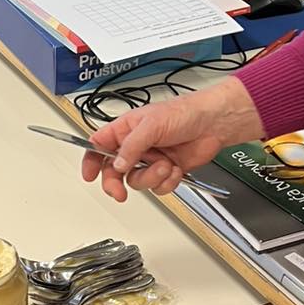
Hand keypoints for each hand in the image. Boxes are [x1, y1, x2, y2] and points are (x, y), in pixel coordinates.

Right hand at [82, 77, 262, 201]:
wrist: (213, 124)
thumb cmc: (184, 113)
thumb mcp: (152, 124)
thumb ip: (131, 146)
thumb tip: (117, 164)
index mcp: (126, 130)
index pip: (99, 146)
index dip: (91, 161)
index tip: (89, 175)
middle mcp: (136, 146)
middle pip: (114, 171)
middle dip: (116, 182)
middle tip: (119, 191)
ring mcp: (151, 160)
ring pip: (138, 181)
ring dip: (152, 177)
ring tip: (165, 165)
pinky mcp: (166, 171)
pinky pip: (158, 187)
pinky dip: (168, 181)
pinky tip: (176, 168)